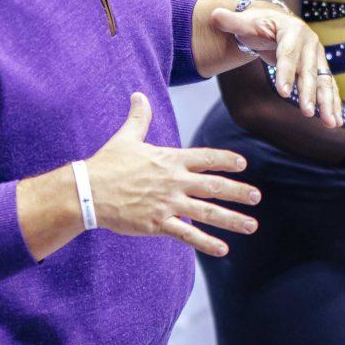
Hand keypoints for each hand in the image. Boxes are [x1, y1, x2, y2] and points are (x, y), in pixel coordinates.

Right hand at [86, 92, 260, 257]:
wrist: (88, 191)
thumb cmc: (107, 163)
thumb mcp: (126, 137)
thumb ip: (139, 117)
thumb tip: (138, 94)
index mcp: (170, 159)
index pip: (205, 157)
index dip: (226, 160)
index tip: (243, 164)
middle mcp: (174, 181)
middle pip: (214, 186)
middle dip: (238, 191)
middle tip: (256, 196)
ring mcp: (168, 203)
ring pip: (207, 212)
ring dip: (231, 219)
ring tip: (251, 225)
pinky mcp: (158, 223)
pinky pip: (188, 234)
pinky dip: (206, 243)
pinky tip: (223, 249)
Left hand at [212, 3, 343, 126]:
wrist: (274, 24)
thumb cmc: (257, 25)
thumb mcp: (244, 22)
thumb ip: (230, 21)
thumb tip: (214, 15)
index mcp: (291, 30)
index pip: (288, 53)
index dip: (286, 73)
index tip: (282, 93)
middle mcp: (309, 43)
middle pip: (308, 71)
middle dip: (309, 93)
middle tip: (307, 113)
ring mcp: (316, 57)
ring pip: (323, 81)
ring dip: (327, 103)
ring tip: (331, 123)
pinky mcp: (319, 69)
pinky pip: (328, 88)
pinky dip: (333, 104)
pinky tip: (336, 122)